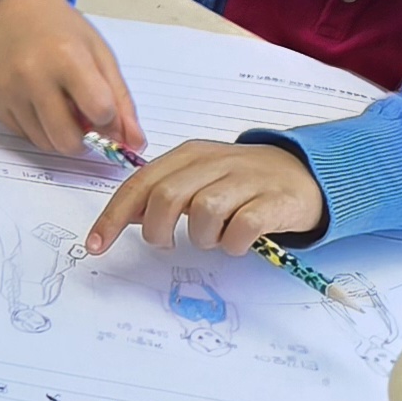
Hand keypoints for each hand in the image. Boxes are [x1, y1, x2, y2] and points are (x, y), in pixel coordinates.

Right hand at [0, 0, 144, 158]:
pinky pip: (24, 136)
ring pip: (45, 144)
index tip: (102, 105)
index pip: (99, 110)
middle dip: (84, 141)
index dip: (107, 116)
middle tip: (84, 121)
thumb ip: (121, 100)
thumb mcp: (100, 54)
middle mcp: (32, 76)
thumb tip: (135, 142)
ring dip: (59, 135)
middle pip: (67, 140)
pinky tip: (38, 102)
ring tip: (60, 106)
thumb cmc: (61, 31)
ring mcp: (8, 91)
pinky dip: (38, 128)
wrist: (12, 11)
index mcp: (67, 58)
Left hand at [85, 139, 328, 258]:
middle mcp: (215, 162)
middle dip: (157, 229)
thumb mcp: (198, 179)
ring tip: (215, 237)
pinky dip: (234, 243)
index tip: (96, 245)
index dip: (113, 216)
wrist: (305, 174)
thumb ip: (161, 192)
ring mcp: (246, 180)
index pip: (140, 184)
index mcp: (189, 155)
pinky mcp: (274, 202)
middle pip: (166, 197)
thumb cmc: (242, 182)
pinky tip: (239, 241)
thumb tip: (121, 216)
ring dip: (202, 237)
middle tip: (167, 243)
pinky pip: (242, 228)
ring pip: (204, 212)